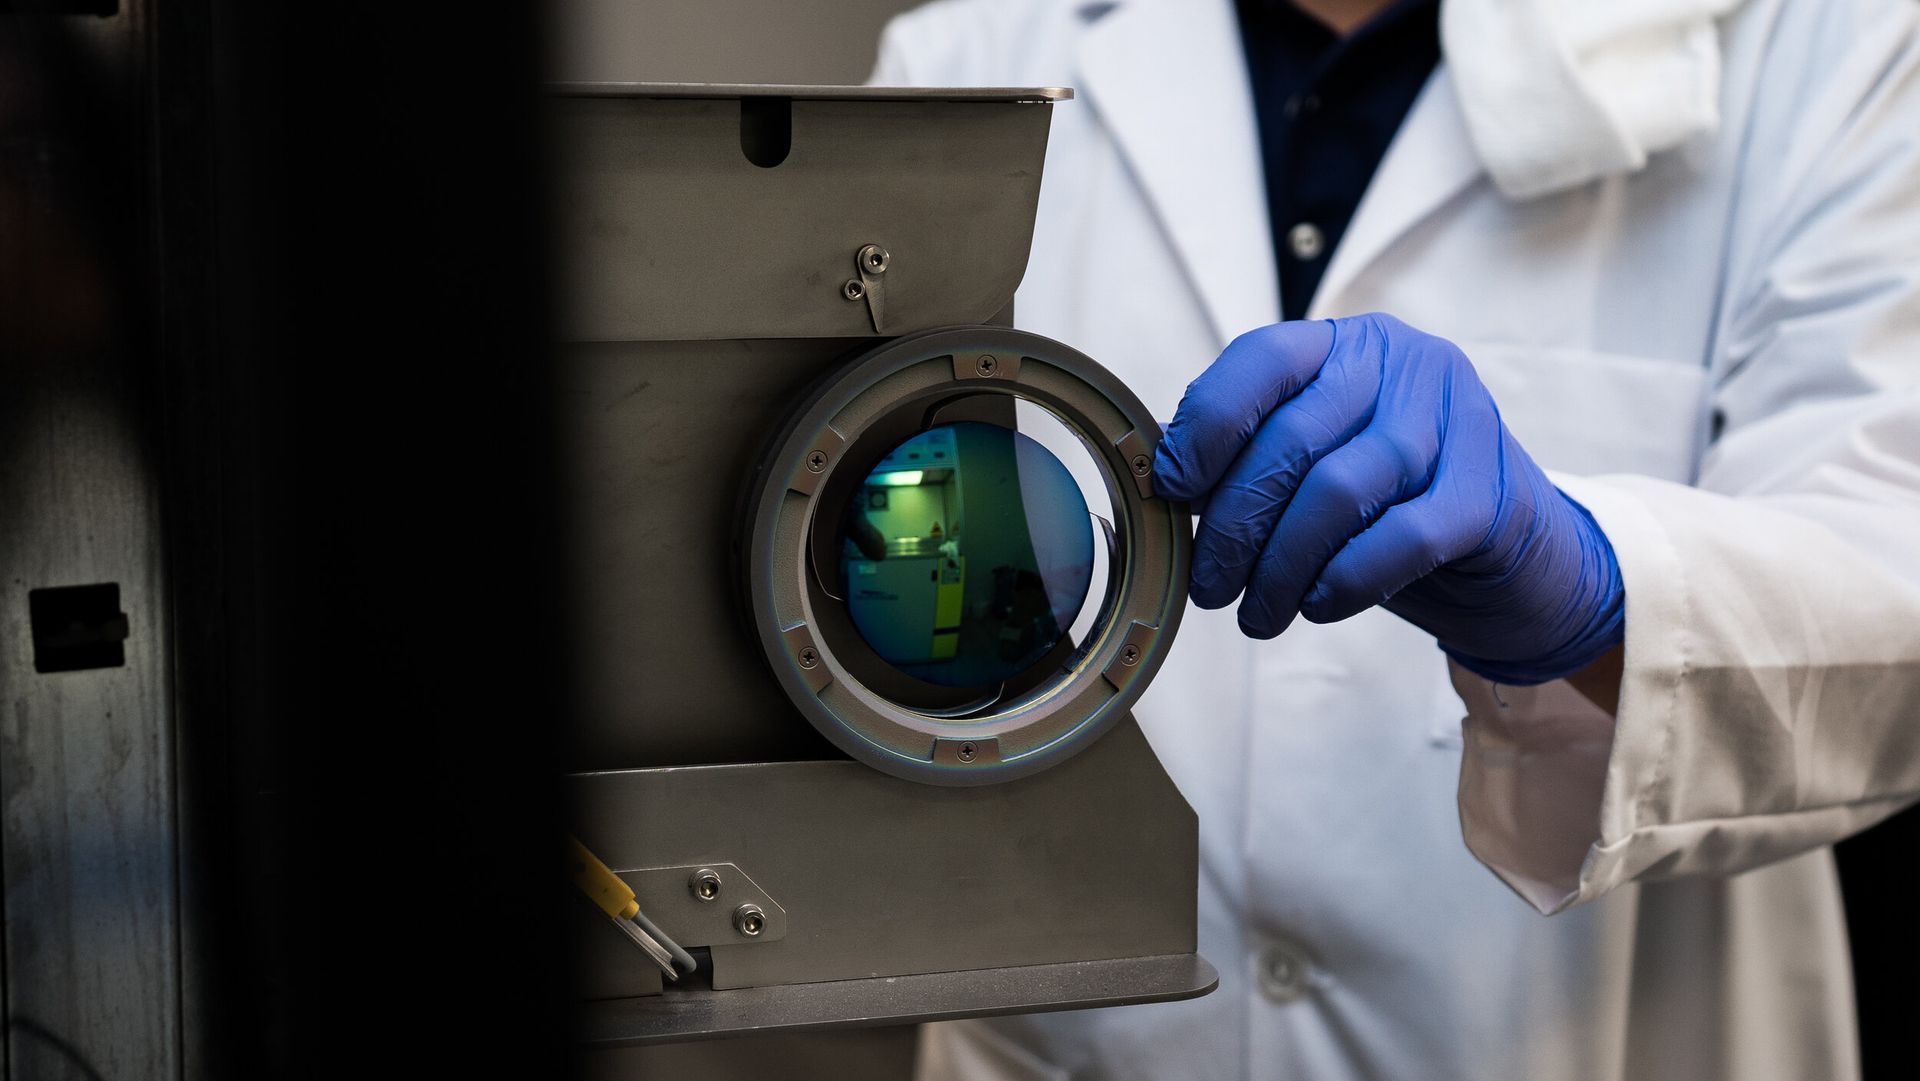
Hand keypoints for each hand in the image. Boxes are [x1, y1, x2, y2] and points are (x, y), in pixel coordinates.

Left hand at [1152, 313, 1624, 684]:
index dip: (1206, 425)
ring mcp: (1458, 422)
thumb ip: (1254, 455)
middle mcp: (1407, 366)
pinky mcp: (1488, 494)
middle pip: (1292, 440)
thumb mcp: (1321, 462)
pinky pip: (1398, 540)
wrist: (1515, 557)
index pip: (1262, 360)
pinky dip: (1344, 581)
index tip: (1174, 491)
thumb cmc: (1391, 506)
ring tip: (1258, 613)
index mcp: (1350, 346)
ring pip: (1339, 492)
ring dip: (1280, 567)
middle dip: (1235, 525)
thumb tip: (1167, 479)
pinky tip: (1318, 606)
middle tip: (1211, 586)